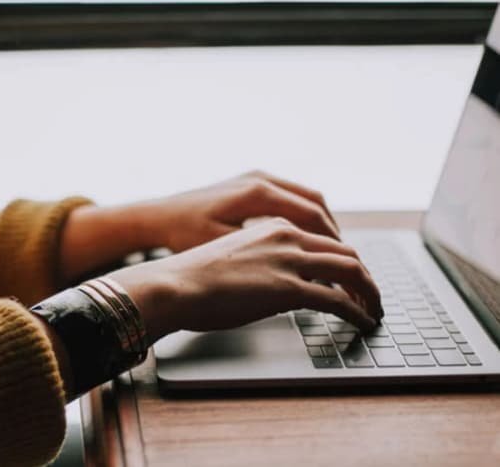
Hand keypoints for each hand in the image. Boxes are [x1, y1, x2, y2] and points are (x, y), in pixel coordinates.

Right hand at [107, 218, 381, 342]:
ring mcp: (289, 261)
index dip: (343, 259)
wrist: (173, 284)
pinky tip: (362, 322)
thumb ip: (258, 260)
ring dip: (369, 293)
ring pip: (351, 271)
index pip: (323, 238)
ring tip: (373, 310)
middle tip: (371, 295)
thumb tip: (269, 282)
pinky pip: (338, 300)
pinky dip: (358, 312)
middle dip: (365, 276)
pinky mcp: (289, 289)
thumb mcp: (230, 255)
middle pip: (345, 251)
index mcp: (272, 225)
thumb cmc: (190, 275)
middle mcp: (286, 236)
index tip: (349, 277)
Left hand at [148, 171, 339, 252]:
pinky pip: (290, 196)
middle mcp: (260, 179)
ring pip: (306, 198)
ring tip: (332, 252)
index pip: (312, 216)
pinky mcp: (250, 183)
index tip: (344, 265)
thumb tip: (302, 271)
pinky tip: (307, 239)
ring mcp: (256, 177)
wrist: (157, 217)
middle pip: (315, 204)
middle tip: (347, 261)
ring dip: (322, 224)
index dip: (333, 243)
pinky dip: (305, 216)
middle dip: (333, 234)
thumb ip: (264, 255)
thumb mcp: (224, 248)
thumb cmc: (183, 235)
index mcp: (257, 193)